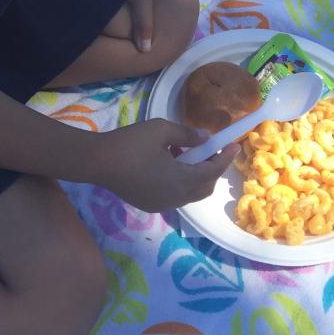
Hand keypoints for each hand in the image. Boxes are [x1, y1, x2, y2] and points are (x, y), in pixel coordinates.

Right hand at [91, 119, 237, 212]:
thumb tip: (205, 138)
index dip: (225, 158)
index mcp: (181, 181)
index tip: (235, 145)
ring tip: (188, 153)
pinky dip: (181, 182)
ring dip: (196, 176)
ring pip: (190, 193)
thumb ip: (187, 135)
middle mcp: (175, 198)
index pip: (212, 171)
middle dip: (213, 169)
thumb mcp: (161, 130)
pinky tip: (170, 164)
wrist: (98, 161)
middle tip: (213, 150)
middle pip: (204, 187)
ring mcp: (162, 204)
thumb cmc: (130, 143)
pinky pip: (175, 195)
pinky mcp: (150, 204)